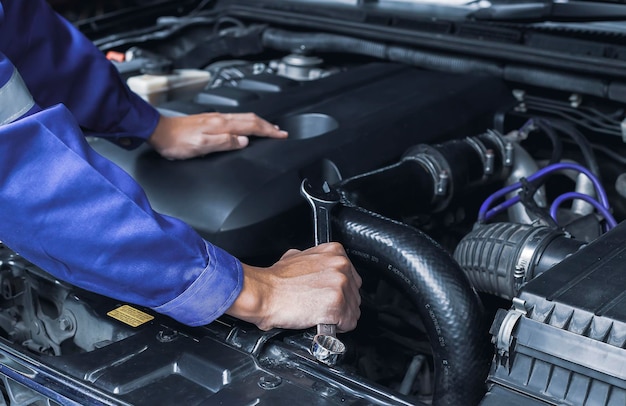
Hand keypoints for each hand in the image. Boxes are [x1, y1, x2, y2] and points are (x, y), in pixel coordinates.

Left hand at [148, 112, 287, 159]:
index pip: (251, 126)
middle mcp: (219, 119)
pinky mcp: (209, 121)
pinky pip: (235, 120)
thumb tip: (244, 141)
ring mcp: (214, 119)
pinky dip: (247, 123)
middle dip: (268, 126)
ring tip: (268, 128)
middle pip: (250, 119)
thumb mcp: (201, 146)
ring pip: (243, 118)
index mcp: (221, 125)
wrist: (158, 132)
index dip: (268, 131)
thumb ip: (225, 142)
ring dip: (259, 123)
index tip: (281, 135)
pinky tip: (245, 127)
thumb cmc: (176, 142)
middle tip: (280, 132)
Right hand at [226, 242, 361, 331]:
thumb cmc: (275, 280)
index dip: (341, 292)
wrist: (264, 292)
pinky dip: (337, 329)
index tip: (329, 297)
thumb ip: (315, 262)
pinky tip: (323, 322)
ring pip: (354, 310)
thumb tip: (317, 269)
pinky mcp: (337, 304)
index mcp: (335, 252)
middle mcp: (341, 266)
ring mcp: (341, 284)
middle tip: (322, 308)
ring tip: (321, 316)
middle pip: (355, 295)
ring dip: (340, 318)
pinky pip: (349, 324)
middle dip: (342, 305)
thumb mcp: (297, 257)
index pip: (352, 278)